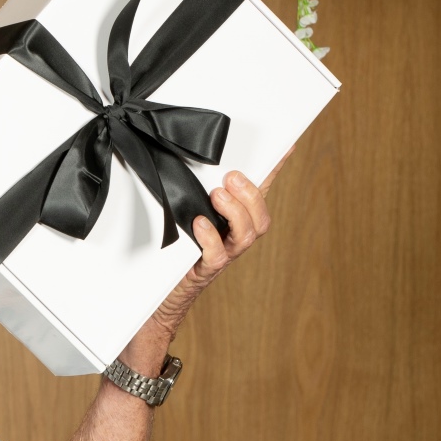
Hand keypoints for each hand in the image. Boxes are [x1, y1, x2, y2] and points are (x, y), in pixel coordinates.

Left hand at [147, 165, 275, 335]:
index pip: (260, 192)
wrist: (155, 295)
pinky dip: (211, 237)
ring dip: (236, 211)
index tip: (286, 144)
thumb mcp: (181, 212)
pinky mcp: (203, 270)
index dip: (275, 170)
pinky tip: (199, 224)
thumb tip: (198, 159)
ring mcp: (223, 254)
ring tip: (217, 195)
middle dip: (251, 194)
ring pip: (247, 235)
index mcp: (233, 220)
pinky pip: (217, 255)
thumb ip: (195, 189)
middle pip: (261, 218)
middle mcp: (234, 237)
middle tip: (230, 177)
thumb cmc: (170, 250)